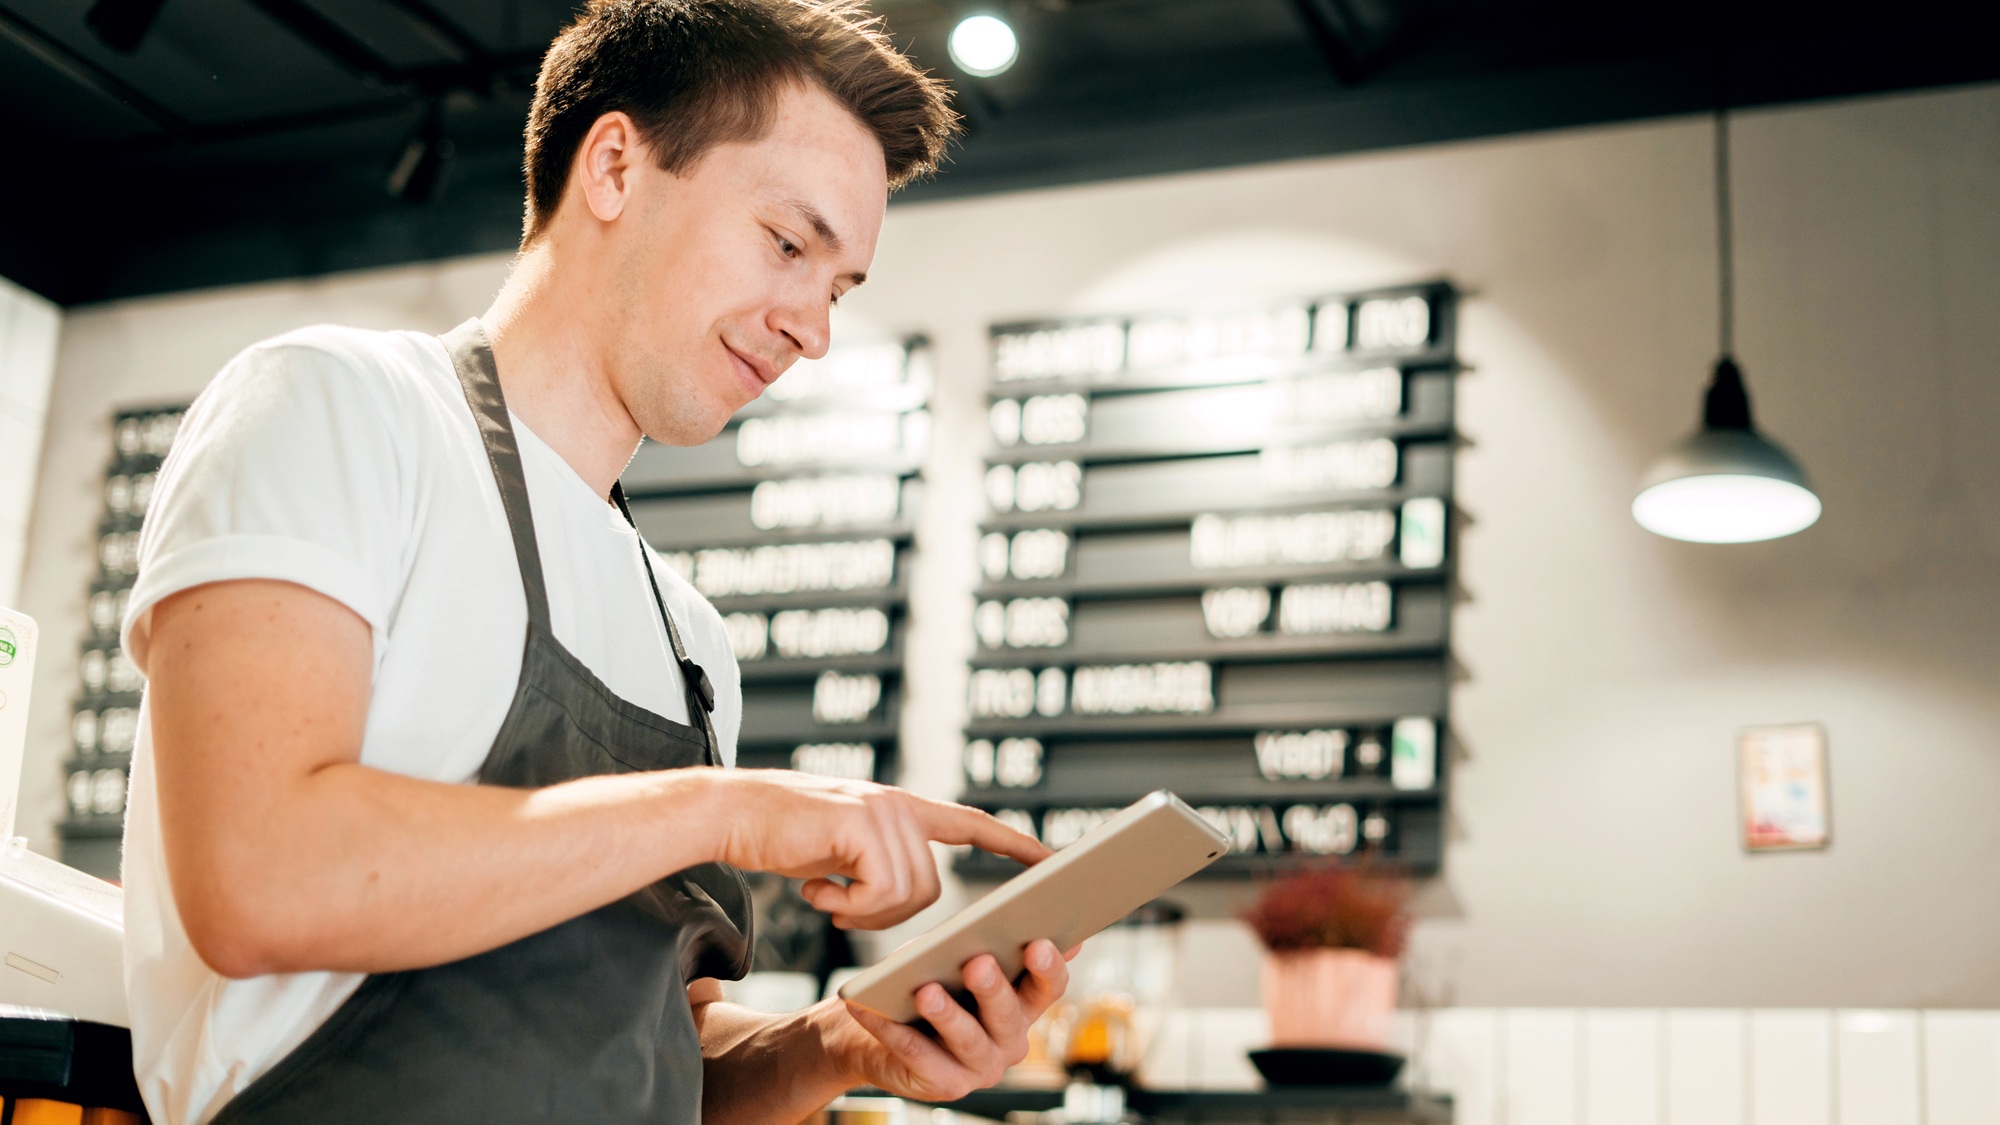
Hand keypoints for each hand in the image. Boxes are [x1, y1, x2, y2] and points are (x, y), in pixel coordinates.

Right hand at [703, 770, 1049, 929]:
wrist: (733, 813)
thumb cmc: (784, 838)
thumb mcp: (845, 853)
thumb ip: (884, 865)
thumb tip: (907, 900)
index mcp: (904, 808)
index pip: (972, 825)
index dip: (1014, 844)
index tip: (1054, 859)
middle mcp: (901, 805)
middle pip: (928, 890)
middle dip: (885, 913)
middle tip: (841, 904)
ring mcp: (884, 811)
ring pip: (905, 896)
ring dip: (860, 911)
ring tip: (825, 889)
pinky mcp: (862, 825)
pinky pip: (878, 892)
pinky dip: (846, 905)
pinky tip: (817, 886)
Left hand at [829, 940, 1073, 1102]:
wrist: (880, 1034)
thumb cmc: (923, 983)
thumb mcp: (947, 957)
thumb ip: (970, 941)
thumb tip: (979, 923)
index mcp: (1021, 1004)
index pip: (1048, 987)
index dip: (1048, 967)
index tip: (1038, 943)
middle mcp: (1010, 1039)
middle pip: (1008, 1014)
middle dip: (992, 988)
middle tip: (978, 963)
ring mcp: (981, 1068)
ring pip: (968, 1039)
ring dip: (947, 1015)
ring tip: (926, 992)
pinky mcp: (946, 1085)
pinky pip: (919, 1055)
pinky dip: (894, 1030)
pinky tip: (873, 1008)